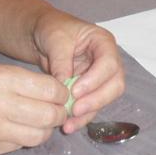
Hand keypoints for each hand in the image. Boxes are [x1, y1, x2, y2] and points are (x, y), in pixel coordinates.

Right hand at [0, 64, 67, 154]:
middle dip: (59, 113)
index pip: (50, 90)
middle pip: (49, 115)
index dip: (61, 93)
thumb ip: (20, 82)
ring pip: (38, 136)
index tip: (61, 94)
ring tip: (40, 122)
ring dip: (45, 130)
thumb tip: (55, 93)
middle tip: (57, 110)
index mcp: (0, 79)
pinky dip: (25, 139)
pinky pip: (20, 146)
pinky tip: (18, 130)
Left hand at [30, 10, 124, 133]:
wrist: (40, 35)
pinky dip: (81, 118)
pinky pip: (91, 107)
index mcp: (103, 42)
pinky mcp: (90, 91)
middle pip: (115, 85)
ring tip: (69, 124)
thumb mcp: (54, 38)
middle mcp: (107, 61)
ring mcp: (100, 77)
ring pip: (105, 99)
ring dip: (89, 113)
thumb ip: (61, 60)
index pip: (109, 63)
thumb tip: (64, 85)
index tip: (75, 91)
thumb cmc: (51, 28)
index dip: (95, 80)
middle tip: (75, 110)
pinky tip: (68, 125)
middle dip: (96, 100)